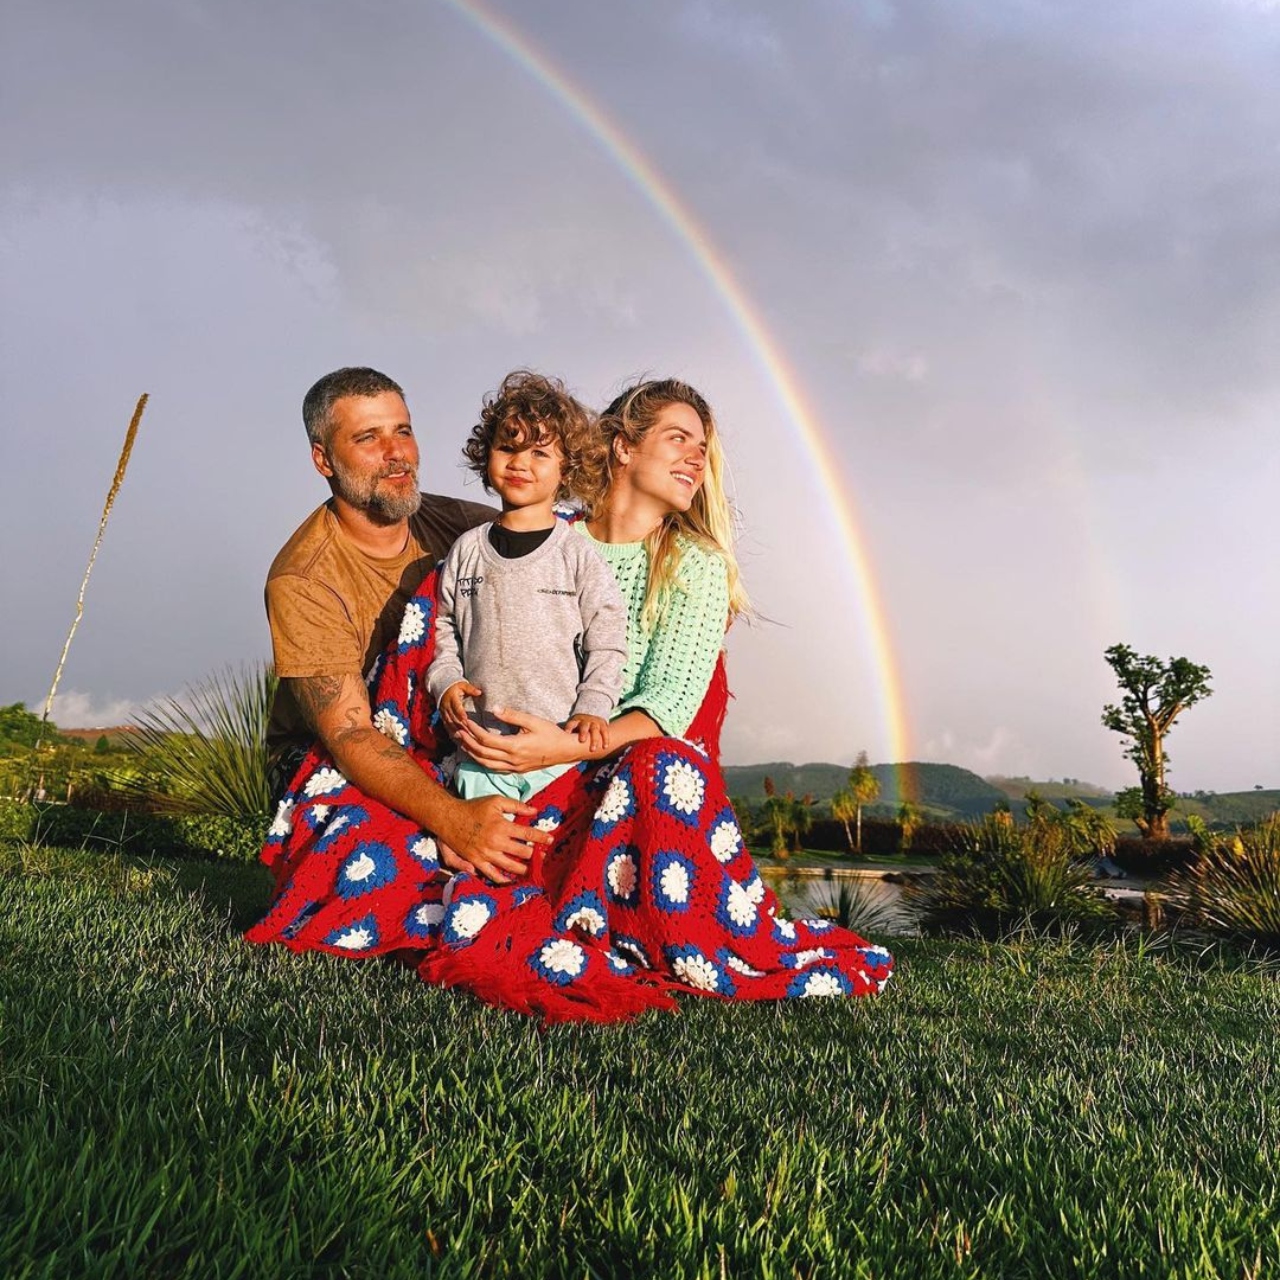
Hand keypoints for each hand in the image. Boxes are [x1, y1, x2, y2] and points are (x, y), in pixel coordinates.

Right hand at [434, 794, 550, 883]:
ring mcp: (486, 854)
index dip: (541, 838)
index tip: (551, 840)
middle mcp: (495, 842)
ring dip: (524, 869)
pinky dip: (503, 879)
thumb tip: (535, 810)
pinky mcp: (476, 862)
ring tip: (533, 870)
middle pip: (522, 852)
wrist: (448, 817)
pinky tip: (512, 881)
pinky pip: (492, 874)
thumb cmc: (473, 807)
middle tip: (545, 856)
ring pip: (510, 866)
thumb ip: (516, 805)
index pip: (527, 834)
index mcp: (502, 826)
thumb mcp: (496, 801)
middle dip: (536, 855)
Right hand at [439, 680, 482, 740]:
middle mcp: (446, 705)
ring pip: (449, 722)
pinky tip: (456, 738)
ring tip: (463, 738)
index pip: (457, 707)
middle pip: (453, 717)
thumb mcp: (463, 685)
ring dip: (455, 730)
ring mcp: (443, 711)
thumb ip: (471, 689)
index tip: (466, 720)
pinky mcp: (442, 715)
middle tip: (468, 733)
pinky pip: (446, 724)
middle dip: (460, 725)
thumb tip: (479, 692)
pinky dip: (450, 731)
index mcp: (452, 698)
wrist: (443, 687)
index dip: (461, 713)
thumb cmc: (456, 687)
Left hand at [454, 706, 591, 772]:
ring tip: (462, 743)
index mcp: (515, 746)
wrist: (565, 751)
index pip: (487, 740)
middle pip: (482, 753)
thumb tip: (493, 708)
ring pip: (486, 763)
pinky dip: (482, 761)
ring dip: (472, 753)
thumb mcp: (533, 721)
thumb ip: (512, 715)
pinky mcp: (516, 770)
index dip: (474, 731)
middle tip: (457, 731)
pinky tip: (477, 754)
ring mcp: (514, 767)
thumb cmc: (551, 734)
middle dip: (468, 742)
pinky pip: (494, 768)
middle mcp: (512, 760)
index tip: (466, 721)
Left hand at [564, 713, 608, 752]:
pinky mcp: (603, 724)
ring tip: (593, 749)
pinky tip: (605, 747)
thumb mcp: (571, 726)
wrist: (591, 714)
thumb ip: (564, 734)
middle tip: (582, 741)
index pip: (571, 724)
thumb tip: (551, 746)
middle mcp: (585, 721)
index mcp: (575, 721)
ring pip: (595, 730)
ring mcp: (594, 722)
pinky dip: (605, 739)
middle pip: (584, 726)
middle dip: (583, 733)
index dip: (569, 728)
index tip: (566, 733)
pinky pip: (605, 732)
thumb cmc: (578, 726)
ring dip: (594, 739)